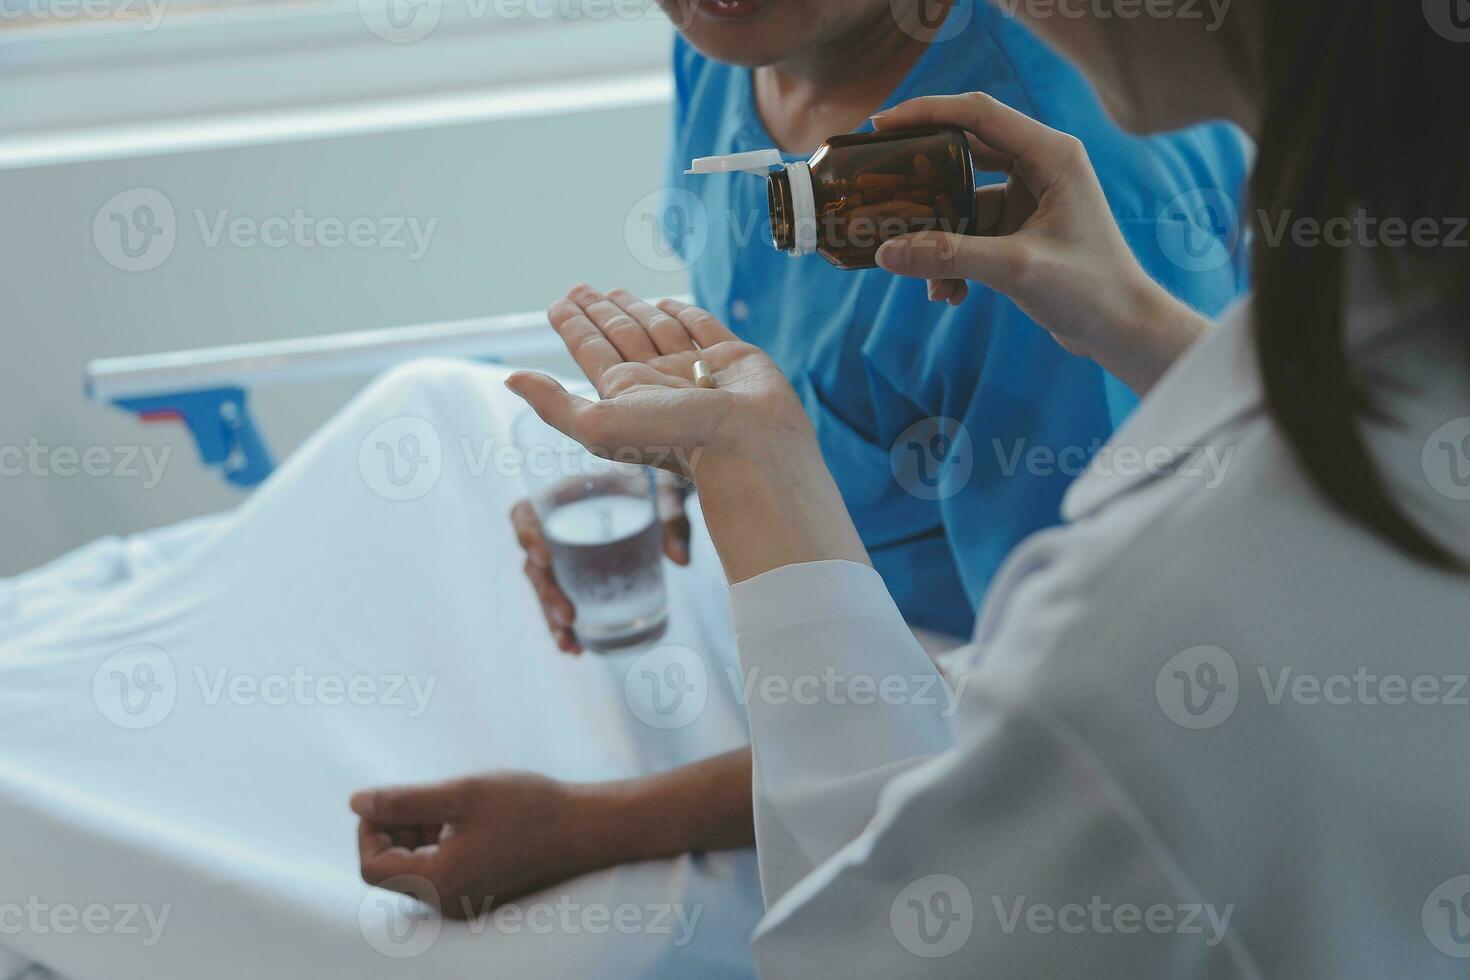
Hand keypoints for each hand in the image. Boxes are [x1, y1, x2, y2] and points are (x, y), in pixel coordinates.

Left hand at [352, 773, 602, 917]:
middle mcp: (448, 903)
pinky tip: (464, 816)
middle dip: (395, 830)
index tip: (391, 798)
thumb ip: (404, 800)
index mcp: (439, 884)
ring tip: (449, 802)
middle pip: (393, 870)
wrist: (586, 827)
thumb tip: (356, 802)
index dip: (370, 829)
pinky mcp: (481, 892)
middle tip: (424, 796)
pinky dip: (440, 843)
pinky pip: (442, 871)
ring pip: (417, 869)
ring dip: (418, 834)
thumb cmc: (528, 808)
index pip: (373, 866)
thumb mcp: (459, 794)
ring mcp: (466, 902)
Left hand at [507, 286, 868, 584]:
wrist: (750, 445)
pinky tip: (668, 304)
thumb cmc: (676, 440)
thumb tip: (509, 380)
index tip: (558, 302)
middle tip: (579, 288)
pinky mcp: (732, 358)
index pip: (591, 350)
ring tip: (616, 290)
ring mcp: (695, 369)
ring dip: (635, 309)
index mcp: (625, 394)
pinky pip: (703, 328)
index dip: (572, 325)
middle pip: (620, 336)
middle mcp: (657, 381)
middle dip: (598, 312)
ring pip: (656, 329)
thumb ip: (555, 404)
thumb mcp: (600, 426)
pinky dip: (684, 313)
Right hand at [512, 473, 692, 654]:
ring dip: (551, 619)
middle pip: (534, 564)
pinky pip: (562, 602)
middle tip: (568, 617)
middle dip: (546, 594)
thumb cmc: (655, 484)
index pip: (525, 514)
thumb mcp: (665, 494)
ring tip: (570, 645)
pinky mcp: (576, 578)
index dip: (527, 536)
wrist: (658, 496)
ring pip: (545, 590)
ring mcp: (563, 556)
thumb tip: (681, 560)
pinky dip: (567, 628)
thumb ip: (672, 520)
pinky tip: (578, 648)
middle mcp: (555, 528)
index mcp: (563, 496)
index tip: (543, 559)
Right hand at [872, 93, 1209, 393]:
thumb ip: (949, 256)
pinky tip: (949, 293)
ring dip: (939, 237)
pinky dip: (955, 258)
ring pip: (963, 201)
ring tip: (927, 278)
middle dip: (921, 179)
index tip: (880, 125)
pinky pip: (972, 231)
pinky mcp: (1022, 227)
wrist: (1123, 330)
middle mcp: (1041, 166)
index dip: (926, 113)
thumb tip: (886, 252)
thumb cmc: (1090, 290)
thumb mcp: (1015, 268)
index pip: (977, 114)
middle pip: (963, 152)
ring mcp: (1030, 197)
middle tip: (879, 188)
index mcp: (1051, 154)